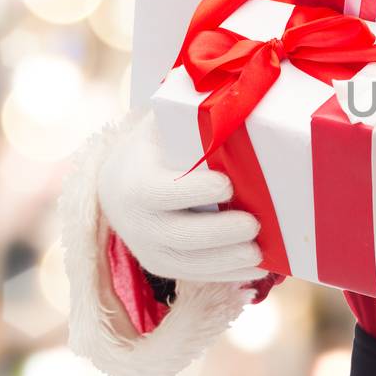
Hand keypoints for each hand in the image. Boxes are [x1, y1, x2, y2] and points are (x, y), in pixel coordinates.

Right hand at [96, 116, 265, 281]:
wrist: (117, 184)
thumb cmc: (155, 148)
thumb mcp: (162, 128)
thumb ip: (189, 118)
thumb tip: (232, 99)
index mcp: (135, 183)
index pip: (162, 193)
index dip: (194, 192)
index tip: (227, 186)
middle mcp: (137, 222)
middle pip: (180, 235)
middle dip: (219, 233)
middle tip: (253, 225)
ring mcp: (148, 248)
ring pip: (189, 263)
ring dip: (227, 261)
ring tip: (258, 253)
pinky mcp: (162, 266)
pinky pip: (196, 276)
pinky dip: (227, 275)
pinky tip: (255, 268)